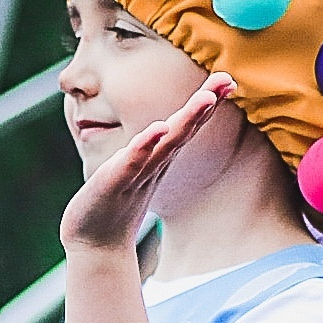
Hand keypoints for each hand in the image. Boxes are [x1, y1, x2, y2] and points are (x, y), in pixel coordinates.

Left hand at [60, 75, 229, 254]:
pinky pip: (133, 161)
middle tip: (226, 80)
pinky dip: (146, 144)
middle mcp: (154, 163)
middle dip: (205, 103)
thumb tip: (159, 130)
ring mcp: (137, 173)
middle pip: (184, 129)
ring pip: (166, 143)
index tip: (226, 80)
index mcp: (158, 157)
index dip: (205, 102)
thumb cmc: (113, 202)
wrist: (95, 242)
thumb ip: (149, 149)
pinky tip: (158, 128)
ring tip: (205, 99)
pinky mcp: (115, 182)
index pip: (186, 125)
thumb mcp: (134, 167)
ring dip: (186, 121)